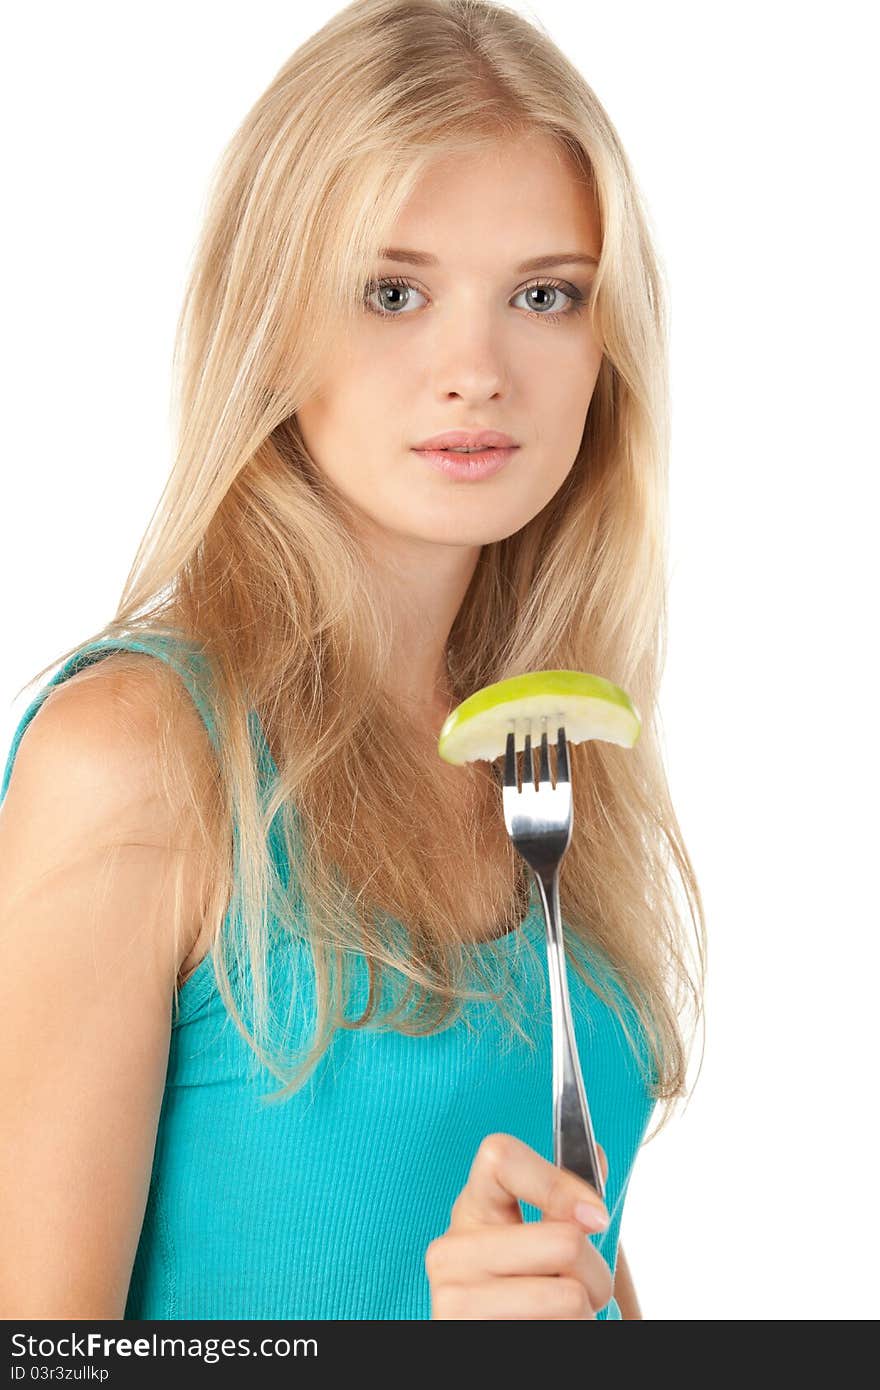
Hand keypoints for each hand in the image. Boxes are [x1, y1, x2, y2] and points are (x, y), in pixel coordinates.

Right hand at [426, 1132, 611, 1319]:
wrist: (491, 1331)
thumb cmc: (521, 1285)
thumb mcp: (534, 1238)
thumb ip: (562, 1201)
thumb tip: (595, 1156)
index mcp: (473, 1207)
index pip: (501, 1158)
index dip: (558, 1183)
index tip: (597, 1217)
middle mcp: (452, 1248)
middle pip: (564, 1241)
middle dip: (595, 1272)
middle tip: (584, 1290)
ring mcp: (454, 1296)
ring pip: (570, 1295)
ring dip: (585, 1310)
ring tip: (562, 1314)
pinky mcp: (463, 1331)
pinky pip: (557, 1328)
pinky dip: (567, 1330)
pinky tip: (542, 1325)